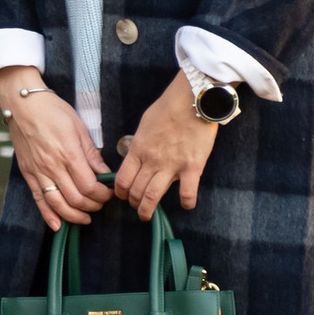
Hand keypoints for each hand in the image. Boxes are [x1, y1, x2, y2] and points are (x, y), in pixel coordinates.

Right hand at [0, 65, 109, 231]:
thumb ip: (91, 154)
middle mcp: (52, 166)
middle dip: (92, 206)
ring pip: (57, 204)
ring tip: (85, 218)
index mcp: (69, 153)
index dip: (102, 195)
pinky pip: (38, 199)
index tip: (108, 193)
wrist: (22, 104)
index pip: (89, 186)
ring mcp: (38, 171)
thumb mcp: (79, 128)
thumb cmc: (52, 111)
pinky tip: (58, 225)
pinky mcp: (28, 173)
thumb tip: (104, 173)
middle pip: (76, 198)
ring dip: (73, 216)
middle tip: (100, 204)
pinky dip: (48, 215)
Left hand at [113, 72, 221, 217]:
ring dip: (147, 210)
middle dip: (133, 203)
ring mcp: (172, 165)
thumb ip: (139, 144)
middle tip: (137, 207)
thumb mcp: (144, 125)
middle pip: (136, 191)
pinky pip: (188, 192)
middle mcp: (152, 160)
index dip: (120, 192)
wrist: (191, 99)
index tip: (123, 196)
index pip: (122, 179)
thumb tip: (136, 156)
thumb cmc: (167, 108)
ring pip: (153, 196)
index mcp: (138, 149)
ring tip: (147, 215)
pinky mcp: (192, 166)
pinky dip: (186, 203)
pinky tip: (186, 205)